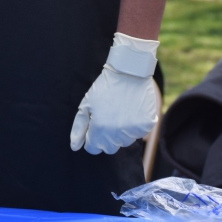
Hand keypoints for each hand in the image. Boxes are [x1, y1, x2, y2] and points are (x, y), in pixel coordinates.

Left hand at [70, 32, 159, 154]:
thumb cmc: (104, 88)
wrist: (129, 73)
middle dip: (105, 138)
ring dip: (120, 132)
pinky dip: (134, 126)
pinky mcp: (147, 126)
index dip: (92, 138)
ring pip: (124, 142)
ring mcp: (134, 131)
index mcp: (100, 129)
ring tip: (119, 112)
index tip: (94, 127)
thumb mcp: (86, 105)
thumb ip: (79, 128)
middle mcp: (117, 134)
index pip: (94, 149)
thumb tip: (75, 147)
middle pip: (109, 148)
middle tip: (106, 119)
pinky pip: (138, 134)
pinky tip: (131, 110)